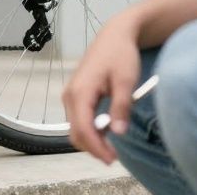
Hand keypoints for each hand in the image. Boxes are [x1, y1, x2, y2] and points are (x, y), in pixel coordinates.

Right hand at [62, 17, 141, 163]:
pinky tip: (105, 129)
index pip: (83, 128)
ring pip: (75, 128)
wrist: (114, 35)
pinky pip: (78, 119)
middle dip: (93, 148)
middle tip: (113, 156)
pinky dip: (89, 130)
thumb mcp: (126, 81)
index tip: (111, 159)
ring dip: (91, 140)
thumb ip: (121, 107)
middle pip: (75, 132)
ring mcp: (70, 95)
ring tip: (111, 144)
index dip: (96, 148)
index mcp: (80, 91)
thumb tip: (118, 132)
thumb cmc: (120, 55)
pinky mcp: (75, 95)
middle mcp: (70, 95)